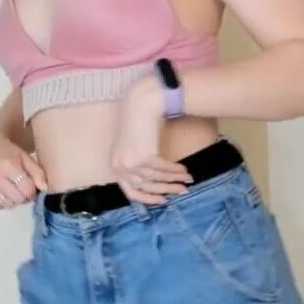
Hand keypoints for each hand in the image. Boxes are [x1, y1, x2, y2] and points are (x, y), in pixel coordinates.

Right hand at [0, 129, 47, 209]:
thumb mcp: (27, 158)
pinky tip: (1, 191)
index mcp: (8, 164)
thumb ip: (38, 173)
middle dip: (23, 196)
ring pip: (6, 204)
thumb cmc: (11, 153)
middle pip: (17, 199)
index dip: (32, 190)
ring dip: (13, 200)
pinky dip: (1, 202)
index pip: (27, 189)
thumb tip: (45, 189)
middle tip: (21, 188)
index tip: (30, 185)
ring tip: (12, 189)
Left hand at [110, 77, 193, 204]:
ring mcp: (131, 163)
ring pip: (157, 177)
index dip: (148, 198)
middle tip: (182, 191)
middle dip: (167, 189)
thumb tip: (155, 182)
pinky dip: (175, 170)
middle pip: (146, 186)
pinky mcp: (143, 156)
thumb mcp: (131, 148)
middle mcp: (121, 167)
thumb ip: (137, 165)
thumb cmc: (137, 122)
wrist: (140, 103)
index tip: (163, 200)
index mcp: (115, 166)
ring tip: (188, 180)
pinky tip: (184, 170)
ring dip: (175, 179)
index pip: (130, 192)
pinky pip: (163, 168)